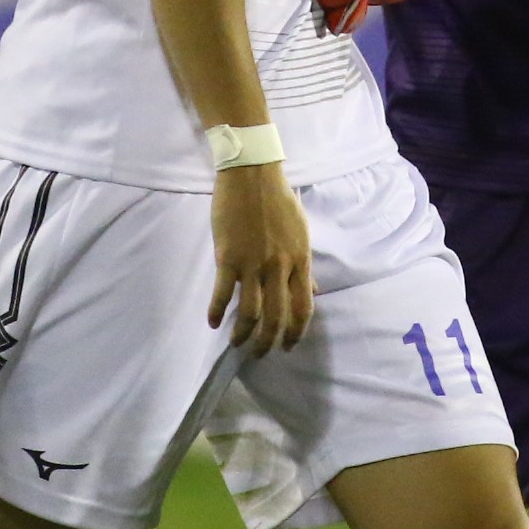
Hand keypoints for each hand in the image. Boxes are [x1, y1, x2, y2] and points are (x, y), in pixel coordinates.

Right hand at [208, 162, 312, 354]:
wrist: (251, 174)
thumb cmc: (278, 201)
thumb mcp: (301, 233)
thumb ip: (305, 266)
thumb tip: (315, 291)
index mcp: (300, 260)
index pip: (303, 308)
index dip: (296, 333)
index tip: (288, 347)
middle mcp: (279, 267)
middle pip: (277, 318)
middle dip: (268, 343)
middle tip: (259, 354)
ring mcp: (253, 263)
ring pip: (250, 312)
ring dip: (243, 334)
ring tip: (236, 343)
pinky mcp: (228, 257)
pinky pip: (223, 294)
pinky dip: (218, 312)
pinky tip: (213, 322)